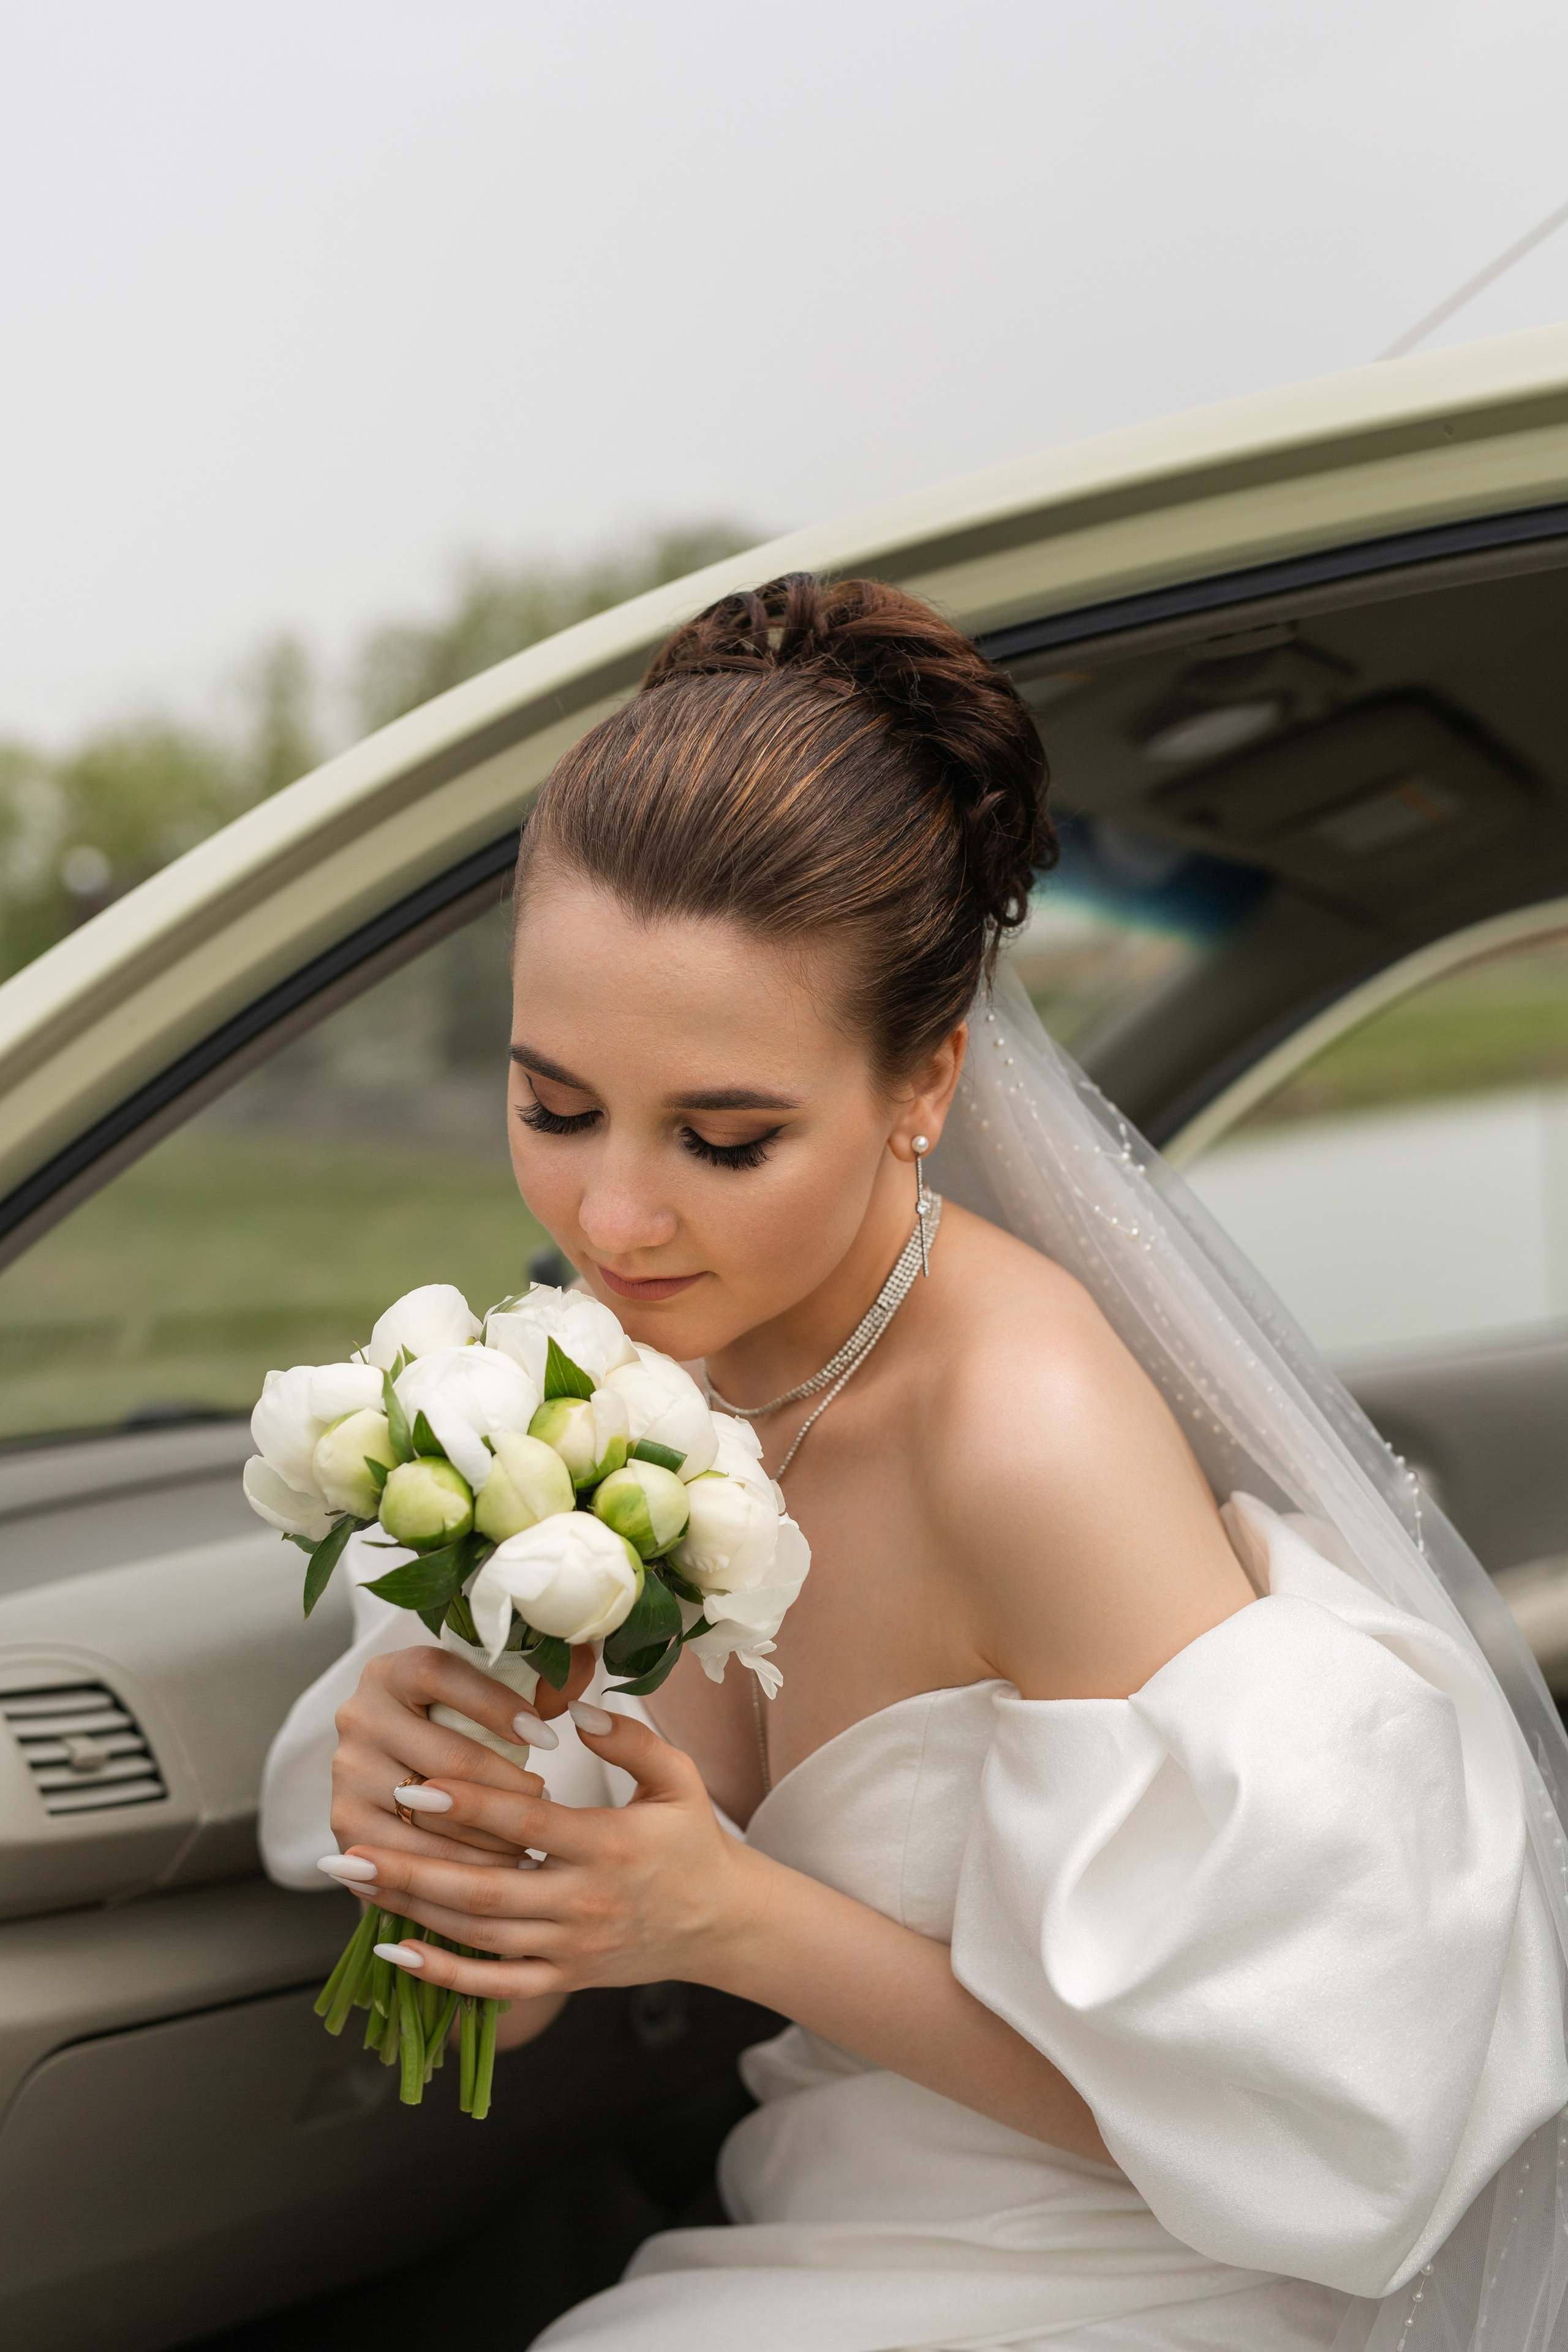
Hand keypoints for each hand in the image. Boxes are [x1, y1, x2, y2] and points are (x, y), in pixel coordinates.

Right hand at [329, 1643, 586, 1866]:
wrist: (412, 1763)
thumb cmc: (473, 1719)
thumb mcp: (501, 1686)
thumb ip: (542, 1673)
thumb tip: (580, 1671)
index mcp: (393, 1670)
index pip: (442, 1676)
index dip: (497, 1704)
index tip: (548, 1737)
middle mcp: (359, 1717)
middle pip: (443, 1756)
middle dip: (505, 1787)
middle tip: (547, 1802)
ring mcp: (346, 1774)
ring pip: (429, 1815)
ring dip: (489, 1836)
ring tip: (534, 1844)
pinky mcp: (346, 1825)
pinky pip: (409, 1857)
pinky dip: (459, 1869)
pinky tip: (499, 1869)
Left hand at [335, 1705, 767, 2000]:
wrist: (725, 1922)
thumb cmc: (694, 1840)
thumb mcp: (678, 1776)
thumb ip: (629, 1740)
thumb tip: (576, 1711)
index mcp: (609, 1844)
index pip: (525, 1823)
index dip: (468, 1803)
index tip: (415, 1783)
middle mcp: (584, 1900)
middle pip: (485, 1887)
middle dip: (412, 1868)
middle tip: (350, 1848)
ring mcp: (571, 1946)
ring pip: (479, 1933)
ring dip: (412, 1910)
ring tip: (358, 1883)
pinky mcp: (566, 1978)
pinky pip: (496, 1985)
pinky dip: (443, 1975)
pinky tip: (395, 1951)